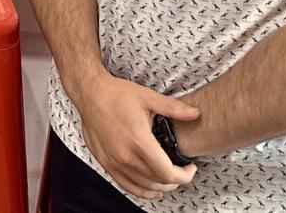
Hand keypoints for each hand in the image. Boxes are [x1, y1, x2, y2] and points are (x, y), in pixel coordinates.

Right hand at [74, 72, 198, 199]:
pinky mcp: (105, 162)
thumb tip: (196, 114)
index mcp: (139, 141)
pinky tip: (151, 189)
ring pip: (143, 187)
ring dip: (160, 186)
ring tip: (169, 178)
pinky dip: (141, 191)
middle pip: (158, 182)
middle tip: (182, 171)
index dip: (184, 176)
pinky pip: (126, 185)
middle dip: (176, 180)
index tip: (190, 168)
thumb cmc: (117, 94)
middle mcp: (125, 156)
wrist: (89, 93)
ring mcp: (114, 161)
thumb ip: (174, 108)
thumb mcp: (148, 97)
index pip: (167, 173)